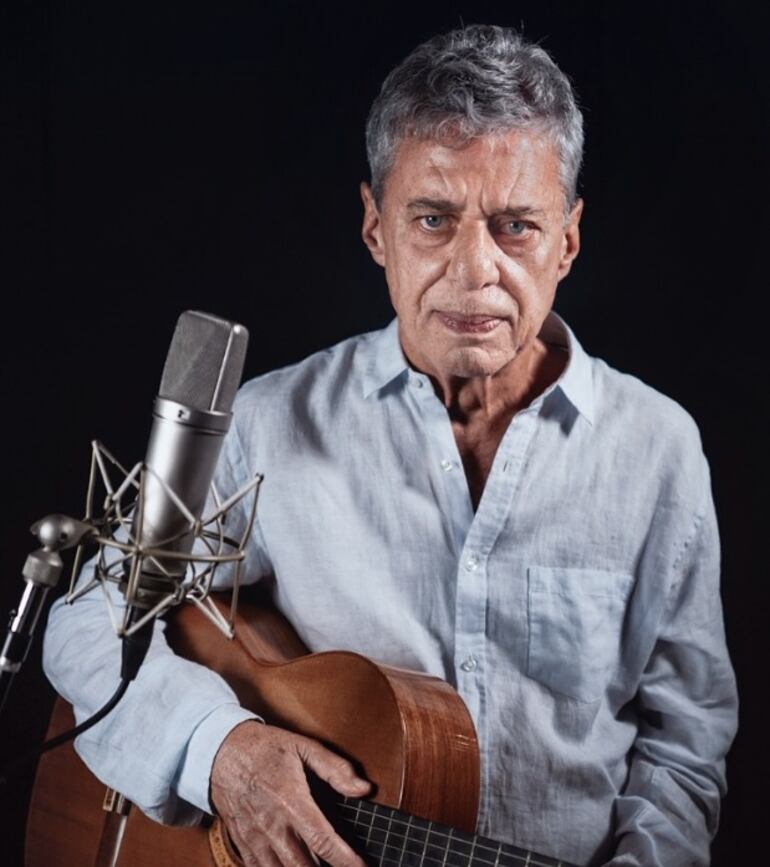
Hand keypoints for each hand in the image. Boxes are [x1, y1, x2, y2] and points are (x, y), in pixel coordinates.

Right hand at [210, 720, 371, 866]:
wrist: (219, 751)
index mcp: (291, 801)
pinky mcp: (243, 843)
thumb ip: (335, 769)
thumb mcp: (303, 747)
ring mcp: (255, 838)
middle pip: (303, 866)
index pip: (323, 840)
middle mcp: (273, 825)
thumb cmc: (265, 747)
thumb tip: (364, 789)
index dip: (345, 860)